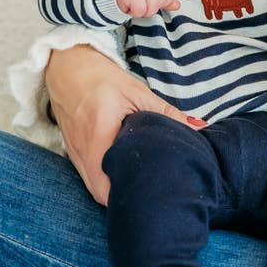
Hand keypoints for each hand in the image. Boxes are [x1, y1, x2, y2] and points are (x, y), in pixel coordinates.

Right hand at [45, 45, 201, 204]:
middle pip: (98, 191)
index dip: (126, 193)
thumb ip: (167, 112)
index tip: (150, 194)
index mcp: (98, 129)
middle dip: (121, 199)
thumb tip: (199, 128)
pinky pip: (86, 176)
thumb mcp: (137, 92)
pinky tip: (120, 177)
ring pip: (91, 186)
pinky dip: (102, 181)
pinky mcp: (71, 150)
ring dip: (111, 192)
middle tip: (148, 197)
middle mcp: (82, 145)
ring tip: (137, 190)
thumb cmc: (102, 78)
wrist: (68, 66)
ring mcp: (73, 151)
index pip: (106, 179)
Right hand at [115, 0, 180, 16]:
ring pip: (152, 7)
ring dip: (144, 12)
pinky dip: (135, 13)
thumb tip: (177, 6)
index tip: (152, 0)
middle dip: (152, 8)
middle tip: (143, 4)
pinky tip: (130, 6)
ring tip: (136, 6)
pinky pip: (139, 10)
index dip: (163, 1)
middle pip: (161, 0)